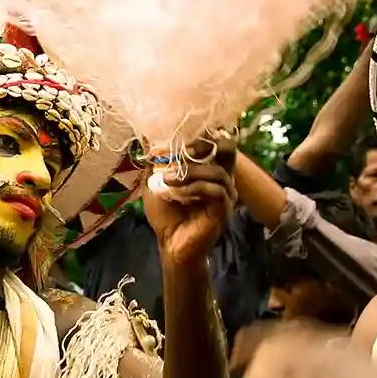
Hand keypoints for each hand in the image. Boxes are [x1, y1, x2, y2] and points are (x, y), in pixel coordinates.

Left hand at [143, 140, 233, 265]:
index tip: (174, 139)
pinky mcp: (224, 208)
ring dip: (189, 172)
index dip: (199, 134)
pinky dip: (194, 187)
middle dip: (203, 145)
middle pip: (227, 147)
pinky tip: (178, 193)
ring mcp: (225, 193)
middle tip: (182, 151)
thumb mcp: (155, 182)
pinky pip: (215, 190)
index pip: (215, 140)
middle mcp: (222, 177)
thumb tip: (149, 137)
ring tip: (167, 179)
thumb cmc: (166, 213)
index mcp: (208, 167)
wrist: (171, 243)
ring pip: (217, 171)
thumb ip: (156, 161)